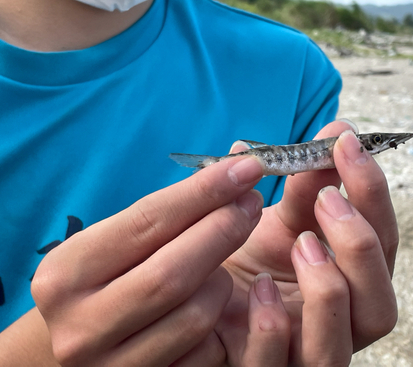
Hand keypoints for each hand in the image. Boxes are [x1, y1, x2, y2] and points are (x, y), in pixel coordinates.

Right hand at [31, 155, 265, 365]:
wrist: (81, 335)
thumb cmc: (107, 276)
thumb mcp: (119, 241)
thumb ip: (171, 207)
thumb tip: (236, 160)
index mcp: (67, 272)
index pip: (147, 221)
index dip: (204, 191)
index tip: (245, 167)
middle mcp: (80, 324)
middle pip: (172, 272)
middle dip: (223, 229)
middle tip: (251, 202)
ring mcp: (110, 364)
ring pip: (195, 315)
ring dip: (222, 279)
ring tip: (221, 258)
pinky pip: (202, 351)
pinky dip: (217, 318)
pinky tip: (211, 297)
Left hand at [217, 121, 398, 364]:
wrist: (196, 290)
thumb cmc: (245, 255)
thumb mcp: (277, 216)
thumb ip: (306, 184)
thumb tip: (337, 131)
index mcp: (349, 281)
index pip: (384, 244)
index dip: (373, 195)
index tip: (347, 144)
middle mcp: (336, 324)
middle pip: (380, 307)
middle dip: (360, 245)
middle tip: (326, 198)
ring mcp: (301, 353)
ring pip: (340, 348)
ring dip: (328, 290)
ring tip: (300, 242)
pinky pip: (280, 365)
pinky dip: (273, 327)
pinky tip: (259, 288)